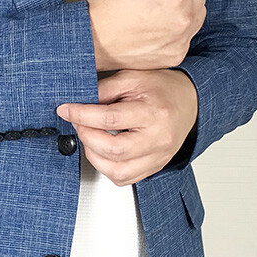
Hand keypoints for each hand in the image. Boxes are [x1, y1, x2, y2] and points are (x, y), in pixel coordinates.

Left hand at [56, 68, 197, 185]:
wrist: (190, 102)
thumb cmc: (163, 89)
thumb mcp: (133, 78)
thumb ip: (105, 89)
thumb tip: (79, 101)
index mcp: (154, 113)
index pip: (110, 119)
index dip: (82, 115)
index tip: (66, 110)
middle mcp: (158, 139)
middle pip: (114, 150)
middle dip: (87, 137)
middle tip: (78, 123)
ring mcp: (158, 157)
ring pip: (119, 172)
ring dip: (94, 156)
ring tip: (89, 138)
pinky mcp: (154, 167)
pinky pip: (125, 179)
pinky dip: (107, 168)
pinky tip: (102, 152)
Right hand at [86, 0, 207, 70]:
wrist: (93, 39)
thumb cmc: (107, 4)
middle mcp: (185, 16)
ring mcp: (182, 38)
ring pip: (198, 13)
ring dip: (184, 8)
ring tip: (155, 10)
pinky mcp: (177, 54)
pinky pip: (187, 35)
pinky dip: (176, 30)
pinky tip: (154, 27)